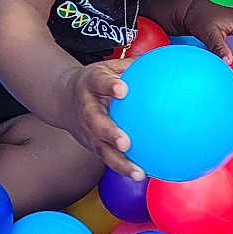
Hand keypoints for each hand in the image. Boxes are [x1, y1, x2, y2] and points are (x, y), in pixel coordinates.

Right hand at [59, 61, 144, 180]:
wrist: (62, 99)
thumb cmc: (96, 81)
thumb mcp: (109, 67)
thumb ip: (134, 65)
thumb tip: (170, 58)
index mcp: (90, 84)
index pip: (98, 83)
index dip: (108, 86)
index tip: (122, 90)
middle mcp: (86, 110)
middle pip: (96, 123)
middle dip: (109, 134)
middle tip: (125, 143)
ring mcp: (87, 132)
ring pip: (101, 149)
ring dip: (119, 163)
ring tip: (138, 173)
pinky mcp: (92, 146)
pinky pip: (109, 159)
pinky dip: (125, 168)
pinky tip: (145, 175)